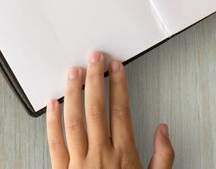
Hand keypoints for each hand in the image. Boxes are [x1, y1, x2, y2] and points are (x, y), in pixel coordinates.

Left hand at [46, 51, 173, 167]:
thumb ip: (163, 157)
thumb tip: (163, 129)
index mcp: (124, 155)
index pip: (121, 110)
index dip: (119, 85)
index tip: (116, 67)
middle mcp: (101, 155)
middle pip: (97, 108)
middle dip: (95, 79)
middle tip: (94, 57)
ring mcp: (79, 163)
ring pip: (74, 120)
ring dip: (73, 93)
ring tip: (73, 72)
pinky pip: (54, 143)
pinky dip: (52, 121)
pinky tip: (52, 103)